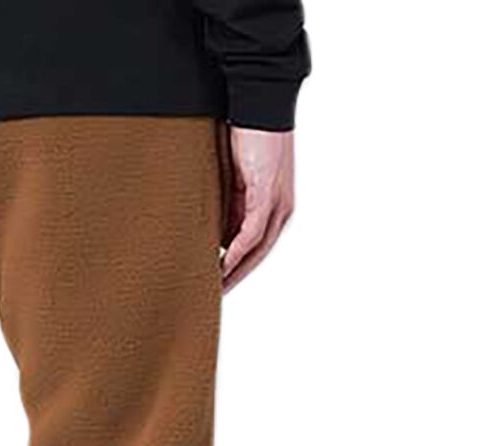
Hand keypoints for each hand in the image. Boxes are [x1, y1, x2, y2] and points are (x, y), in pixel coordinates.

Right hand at [222, 128, 294, 292]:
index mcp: (275, 205)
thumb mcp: (236, 178)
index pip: (256, 247)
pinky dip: (237, 252)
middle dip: (236, 277)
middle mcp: (281, 209)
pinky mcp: (265, 193)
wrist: (260, 101)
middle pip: (258, 255)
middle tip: (214, 295)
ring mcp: (276, 202)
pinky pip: (252, 233)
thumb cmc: (247, 134)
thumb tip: (216, 231)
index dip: (238, 268)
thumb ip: (230, 204)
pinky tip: (222, 265)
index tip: (218, 283)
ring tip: (215, 287)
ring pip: (256, 249)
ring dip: (235, 270)